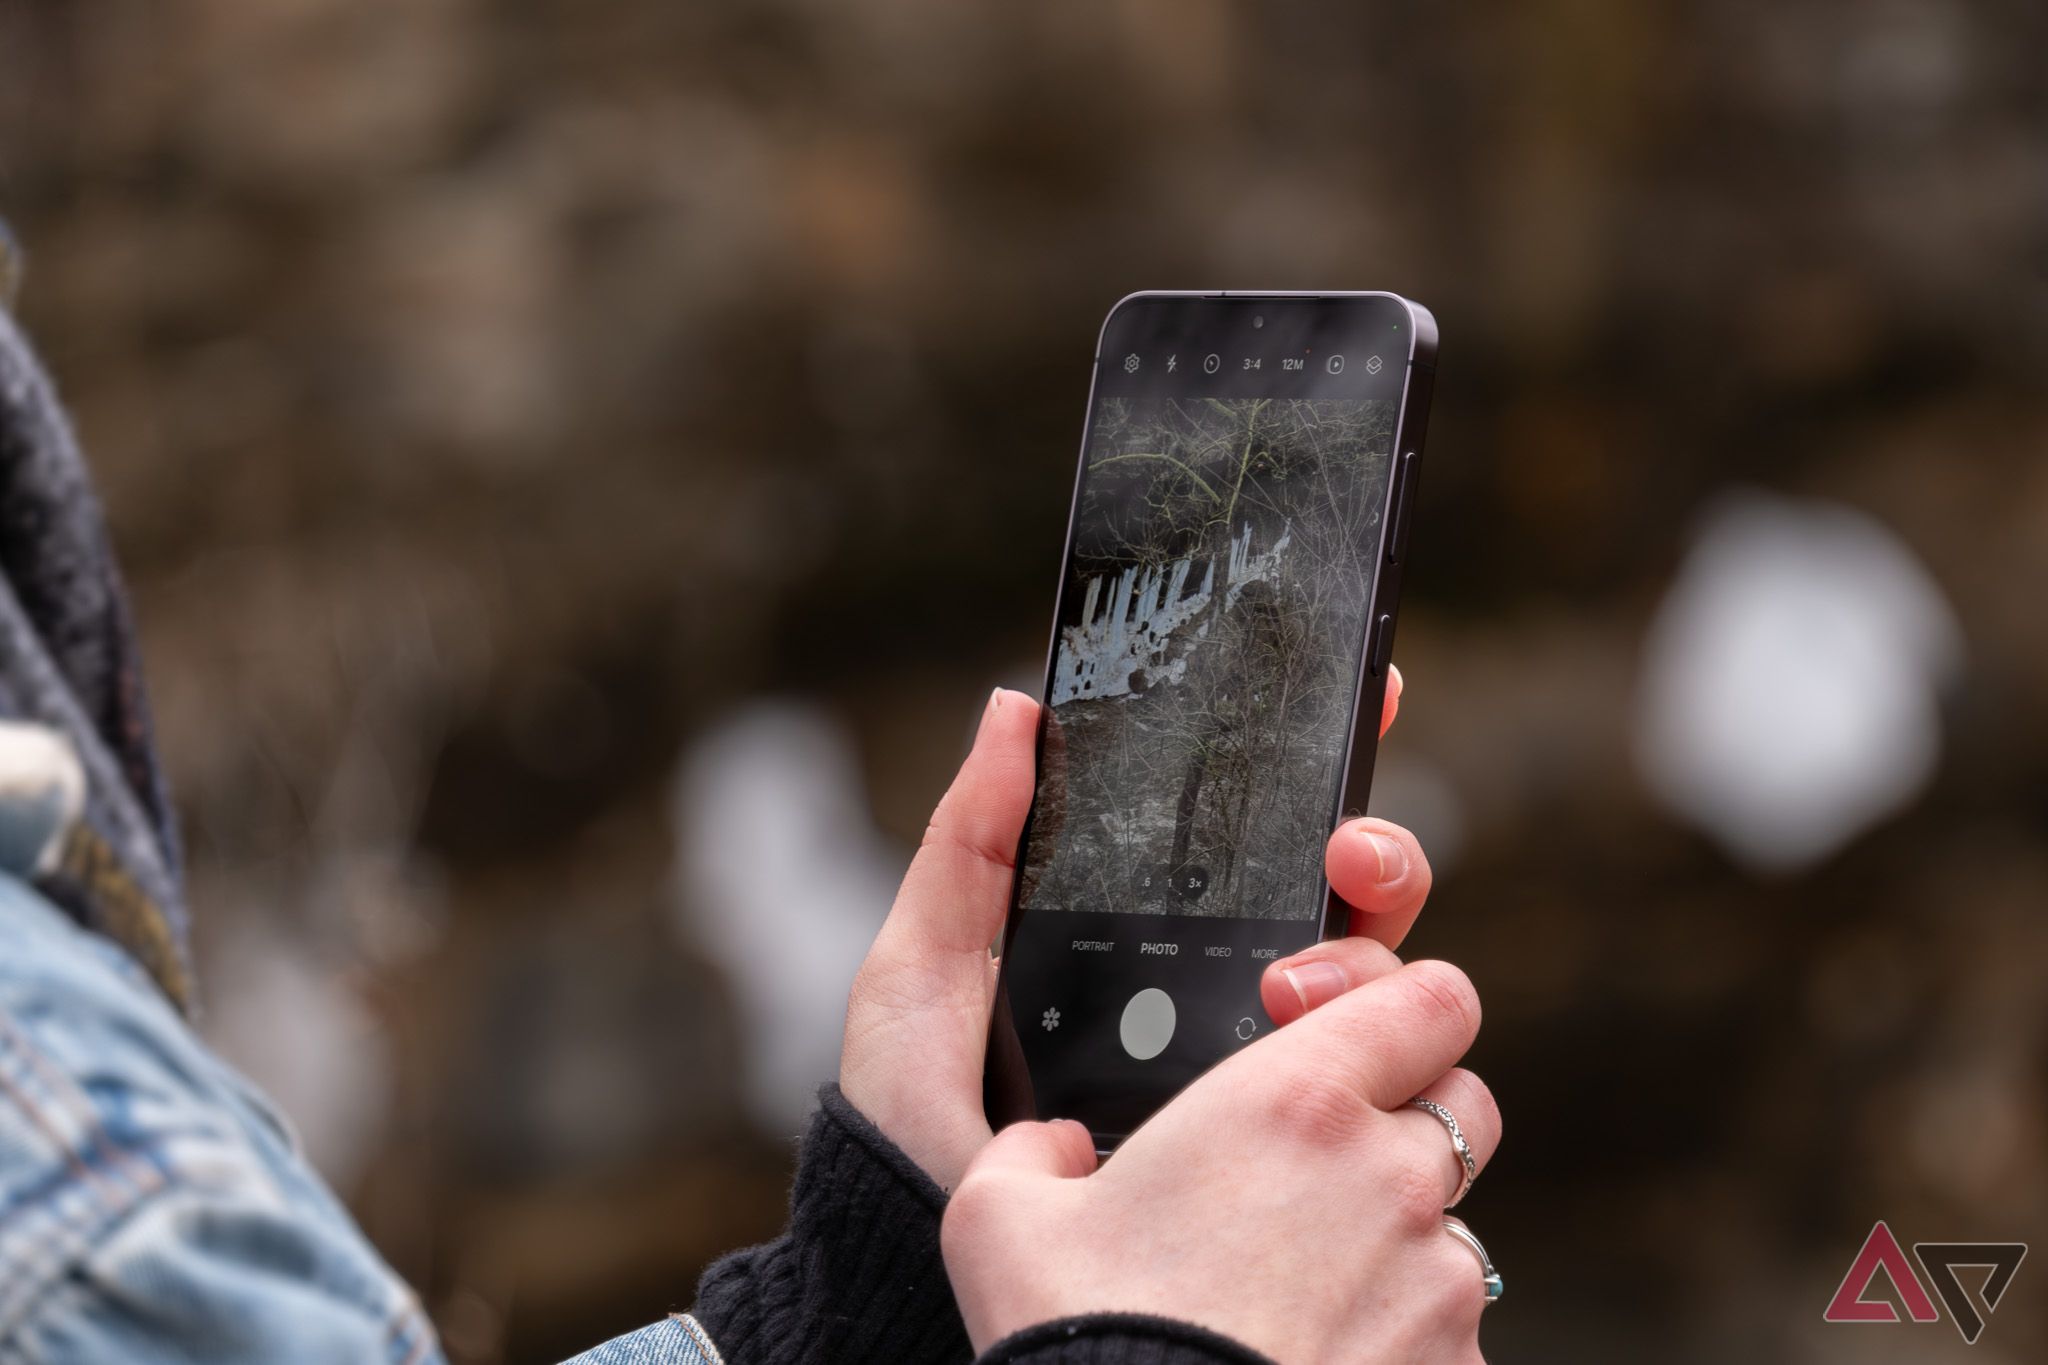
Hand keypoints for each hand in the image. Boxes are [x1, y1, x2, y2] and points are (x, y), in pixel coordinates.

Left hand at [840, 668, 1430, 1191]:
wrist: (931, 1262)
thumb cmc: (915, 1128)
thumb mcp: (922, 971)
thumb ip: (972, 843)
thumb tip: (1015, 707)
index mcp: (1150, 944)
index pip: (1253, 841)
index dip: (1315, 765)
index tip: (1358, 699)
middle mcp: (1226, 1005)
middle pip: (1347, 902)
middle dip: (1373, 852)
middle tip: (1341, 851)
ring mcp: (1264, 1083)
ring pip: (1383, 988)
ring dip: (1372, 949)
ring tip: (1299, 976)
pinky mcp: (1287, 1163)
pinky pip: (1384, 1094)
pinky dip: (1386, 1056)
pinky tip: (1326, 1046)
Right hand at [941, 952, 1498, 1361]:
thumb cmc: (1090, 1347)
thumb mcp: (1001, 1218)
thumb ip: (1030, 1150)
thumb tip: (1050, 1150)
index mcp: (1294, 1102)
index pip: (1428, 996)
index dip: (1395, 1002)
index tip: (1340, 1026)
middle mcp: (1386, 1177)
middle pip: (1457, 1098)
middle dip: (1400, 1115)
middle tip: (1316, 1160)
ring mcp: (1434, 1280)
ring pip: (1451, 1220)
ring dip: (1393, 1236)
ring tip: (1296, 1286)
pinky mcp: (1454, 1364)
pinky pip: (1444, 1324)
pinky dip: (1396, 1329)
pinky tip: (1312, 1353)